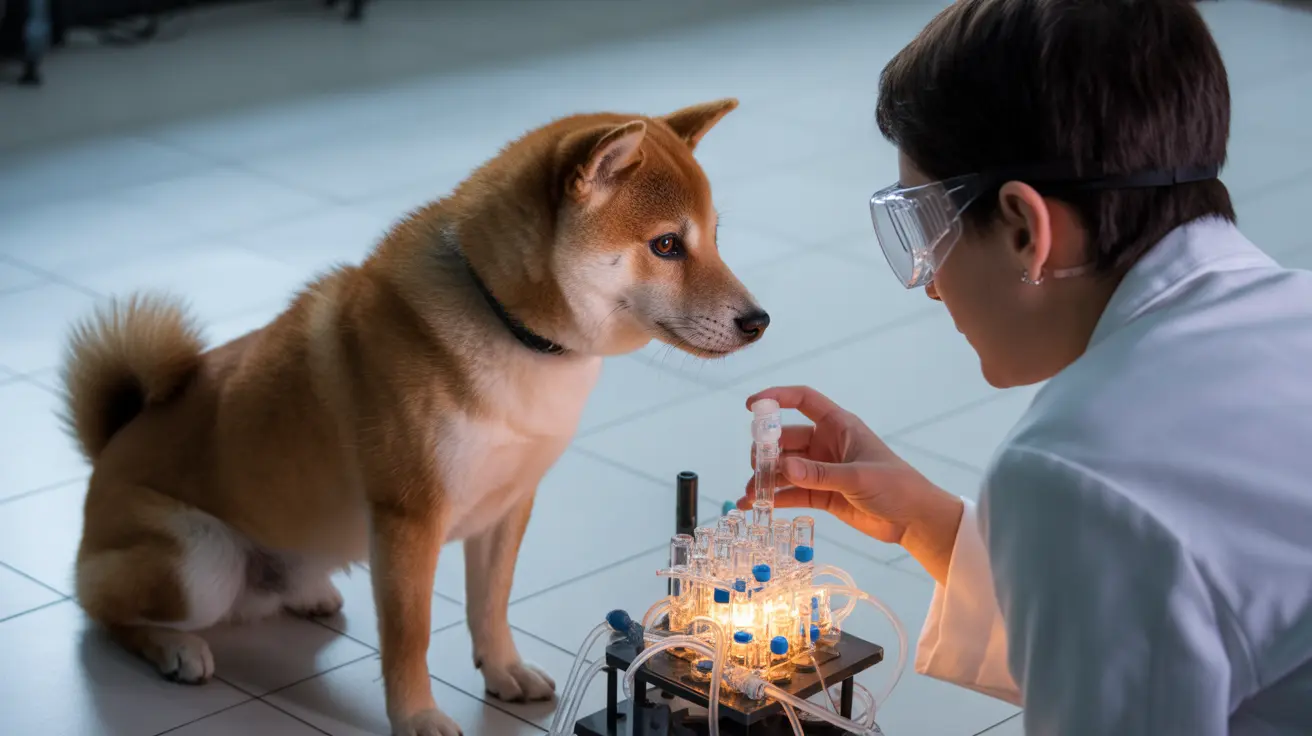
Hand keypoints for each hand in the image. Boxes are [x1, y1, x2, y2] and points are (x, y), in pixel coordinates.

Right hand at [738, 386, 963, 579]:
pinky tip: (753, 507)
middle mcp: (826, 444)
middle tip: (756, 467)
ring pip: (784, 468)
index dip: (777, 397)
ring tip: (751, 494)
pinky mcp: (821, 494)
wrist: (914, 519)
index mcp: (839, 426)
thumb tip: (782, 467)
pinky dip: (773, 498)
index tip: (751, 406)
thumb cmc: (895, 486)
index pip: (804, 401)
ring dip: (765, 478)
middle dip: (765, 451)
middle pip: (785, 439)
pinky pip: (791, 492)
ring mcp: (821, 470)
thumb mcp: (858, 477)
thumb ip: (819, 474)